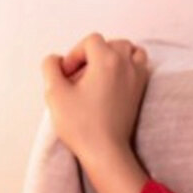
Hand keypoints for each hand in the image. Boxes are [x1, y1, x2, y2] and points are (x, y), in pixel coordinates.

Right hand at [41, 33, 149, 168]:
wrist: (106, 152)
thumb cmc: (81, 125)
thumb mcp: (54, 93)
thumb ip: (50, 67)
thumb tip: (56, 59)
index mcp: (107, 60)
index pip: (91, 41)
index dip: (75, 54)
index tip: (67, 75)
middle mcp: (126, 65)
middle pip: (112, 43)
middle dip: (94, 54)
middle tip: (80, 76)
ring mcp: (138, 78)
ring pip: (131, 51)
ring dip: (115, 56)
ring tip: (99, 74)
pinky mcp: (141, 92)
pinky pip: (140, 67)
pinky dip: (128, 67)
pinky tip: (112, 83)